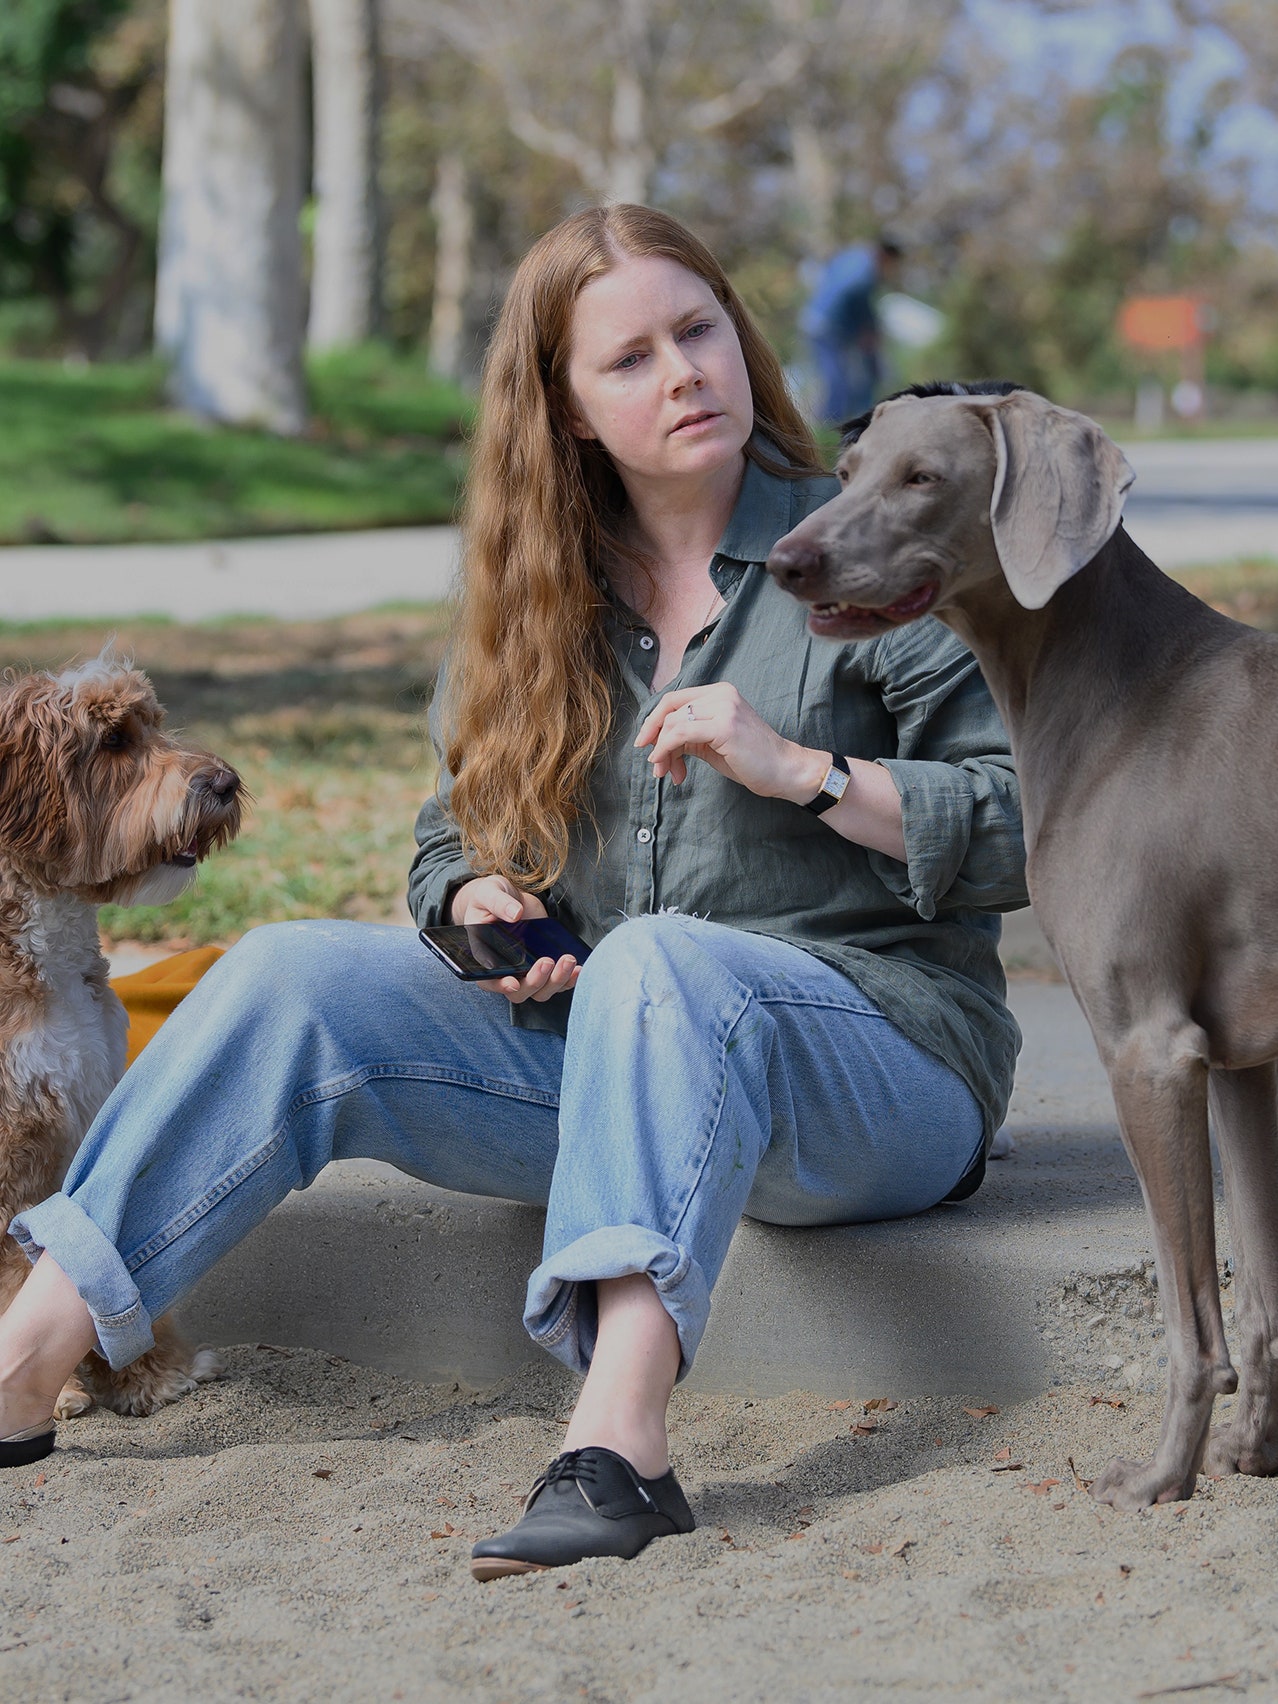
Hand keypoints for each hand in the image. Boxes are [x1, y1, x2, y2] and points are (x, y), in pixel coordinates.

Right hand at [449, 876, 582, 1004]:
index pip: (488, 981)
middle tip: (547, 961)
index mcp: (485, 957)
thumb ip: (498, 902)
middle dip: (535, 981)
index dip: (500, 986)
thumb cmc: (490, 897)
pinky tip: (579, 968)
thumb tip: (514, 913)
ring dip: (556, 981)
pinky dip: (570, 979)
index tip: (513, 983)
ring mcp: (527, 970)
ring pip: (542, 990)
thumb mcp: (489, 893)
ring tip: (568, 960)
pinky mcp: (545, 966)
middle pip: (520, 992)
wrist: (508, 897)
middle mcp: (506, 970)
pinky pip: (558, 982)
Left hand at [634, 684, 827, 801]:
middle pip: (669, 709)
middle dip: (654, 738)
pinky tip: (668, 767)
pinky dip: (666, 749)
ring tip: (667, 772)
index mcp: (720, 692)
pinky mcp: (724, 725)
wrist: (784, 770)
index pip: (675, 699)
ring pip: (673, 722)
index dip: (653, 721)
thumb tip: (657, 742)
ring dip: (662, 751)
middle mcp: (721, 694)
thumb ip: (688, 735)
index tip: (644, 743)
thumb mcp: (713, 742)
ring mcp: (724, 707)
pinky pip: (681, 733)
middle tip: (654, 764)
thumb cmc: (751, 759)